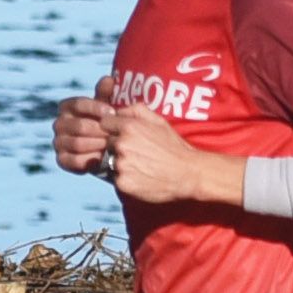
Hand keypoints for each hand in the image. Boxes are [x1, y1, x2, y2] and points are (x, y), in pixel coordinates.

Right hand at [50, 93, 121, 174]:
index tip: (112, 111)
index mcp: (66, 107)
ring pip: (76, 143)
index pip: (78, 104)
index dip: (95, 107)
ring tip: (111, 146)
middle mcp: (59, 124)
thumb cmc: (105, 123)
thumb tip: (108, 79)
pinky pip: (73, 161)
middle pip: (79, 126)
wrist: (105, 149)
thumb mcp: (107, 107)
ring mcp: (58, 142)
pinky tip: (102, 158)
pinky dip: (89, 160)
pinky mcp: (61, 159)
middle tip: (115, 133)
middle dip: (100, 130)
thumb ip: (106, 94)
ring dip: (97, 145)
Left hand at [102, 108, 253, 208]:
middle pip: (106, 143)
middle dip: (115, 147)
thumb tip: (117, 111)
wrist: (188, 173)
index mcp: (129, 127)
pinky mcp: (123, 182)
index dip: (112, 129)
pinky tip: (140, 176)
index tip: (121, 135)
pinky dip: (125, 178)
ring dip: (120, 163)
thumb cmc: (174, 146)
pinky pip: (115, 178)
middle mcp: (122, 144)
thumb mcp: (158, 120)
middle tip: (136, 153)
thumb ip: (135, 110)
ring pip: (109, 162)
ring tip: (140, 165)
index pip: (104, 123)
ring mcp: (121, 164)